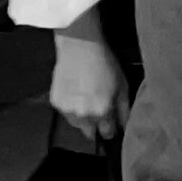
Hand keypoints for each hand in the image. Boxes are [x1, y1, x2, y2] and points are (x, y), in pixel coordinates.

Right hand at [47, 23, 128, 142]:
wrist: (80, 47)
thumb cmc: (106, 64)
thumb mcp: (122, 85)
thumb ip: (124, 109)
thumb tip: (125, 126)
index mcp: (102, 112)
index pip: (107, 133)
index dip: (111, 129)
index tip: (111, 123)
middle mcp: (83, 116)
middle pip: (90, 132)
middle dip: (96, 125)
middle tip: (99, 109)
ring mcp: (67, 110)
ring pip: (77, 124)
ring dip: (83, 118)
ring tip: (87, 100)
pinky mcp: (56, 103)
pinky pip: (66, 113)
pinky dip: (71, 107)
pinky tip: (76, 93)